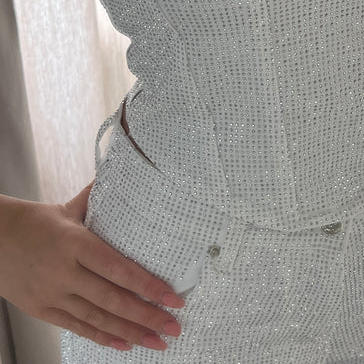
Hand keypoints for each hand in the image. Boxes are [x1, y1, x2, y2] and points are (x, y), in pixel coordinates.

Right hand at [0, 184, 184, 351]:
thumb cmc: (32, 222)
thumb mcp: (66, 208)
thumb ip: (96, 199)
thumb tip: (123, 178)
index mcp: (75, 243)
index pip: (118, 268)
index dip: (147, 285)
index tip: (173, 297)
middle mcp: (65, 272)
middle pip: (112, 299)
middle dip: (146, 316)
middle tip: (173, 327)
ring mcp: (52, 294)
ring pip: (97, 318)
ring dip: (130, 332)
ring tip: (156, 341)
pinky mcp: (42, 309)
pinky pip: (77, 327)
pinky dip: (102, 337)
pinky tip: (124, 344)